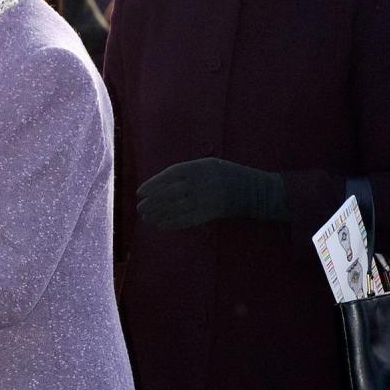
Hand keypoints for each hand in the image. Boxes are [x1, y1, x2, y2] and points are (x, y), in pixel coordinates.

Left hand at [136, 157, 287, 229]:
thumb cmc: (224, 173)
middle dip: (152, 202)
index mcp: (197, 168)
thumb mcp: (206, 164)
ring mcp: (204, 199)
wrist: (249, 189)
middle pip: (170, 193)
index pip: (169, 176)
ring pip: (176, 208)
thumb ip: (186, 172)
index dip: (152, 184)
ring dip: (159, 214)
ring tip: (146, 217)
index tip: (140, 192)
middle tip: (140, 208)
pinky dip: (172, 223)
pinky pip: (187, 219)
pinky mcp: (208, 214)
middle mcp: (199, 183)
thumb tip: (161, 182)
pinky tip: (160, 225)